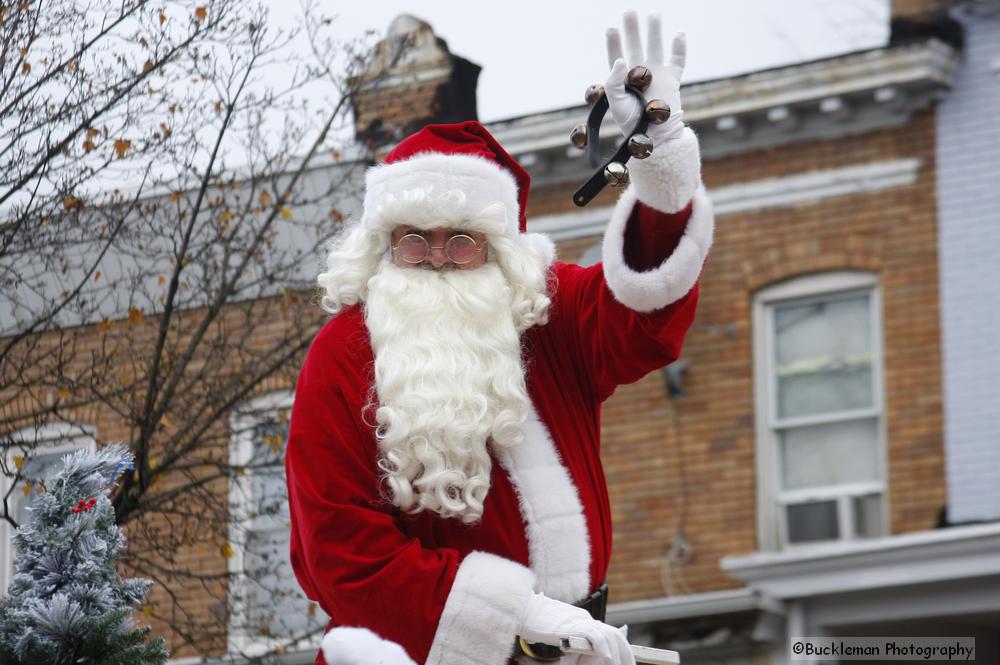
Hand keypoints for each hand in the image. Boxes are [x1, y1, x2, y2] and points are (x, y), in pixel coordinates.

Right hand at [519, 593, 635, 664]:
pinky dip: (603, 648)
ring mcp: (581, 620)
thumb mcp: (560, 638)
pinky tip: (607, 658)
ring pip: (608, 636)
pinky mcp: (573, 623)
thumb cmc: (536, 624)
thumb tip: (591, 653)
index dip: (623, 650)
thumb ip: (575, 645)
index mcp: (585, 622)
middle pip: (615, 635)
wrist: (523, 609)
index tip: (626, 662)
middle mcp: (587, 620)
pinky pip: (594, 636)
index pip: (611, 635)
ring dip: (616, 654)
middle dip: (625, 654)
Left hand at [605, 11, 685, 144]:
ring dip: (654, 31)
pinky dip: (679, 47)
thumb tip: (620, 59)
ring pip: (656, 46)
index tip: (611, 29)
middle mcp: (640, 72)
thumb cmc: (632, 122)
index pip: (617, 55)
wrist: (654, 135)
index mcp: (624, 78)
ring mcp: (657, 73)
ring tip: (653, 14)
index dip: (614, 42)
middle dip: (633, 28)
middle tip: (629, 11)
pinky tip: (679, 33)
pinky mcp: (672, 78)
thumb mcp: (616, 102)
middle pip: (636, 44)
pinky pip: (678, 60)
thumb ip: (614, 81)